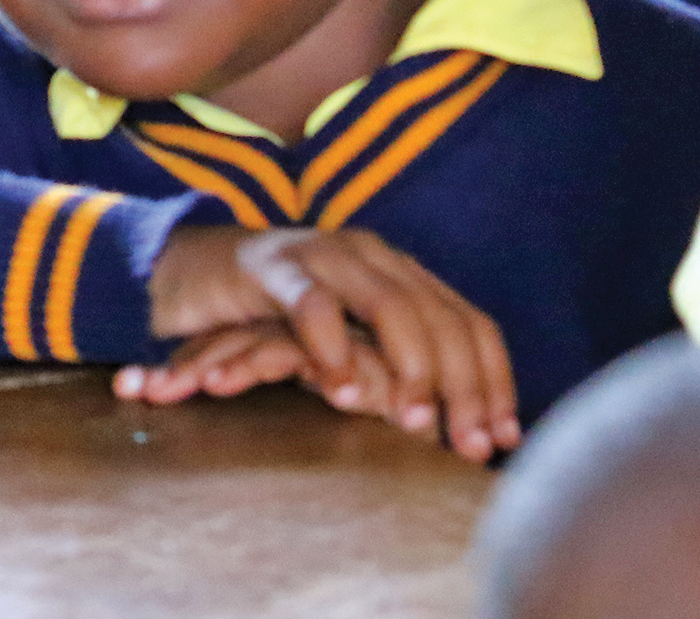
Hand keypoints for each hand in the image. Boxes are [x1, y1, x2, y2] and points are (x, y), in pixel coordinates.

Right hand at [131, 224, 518, 462]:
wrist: (195, 270)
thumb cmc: (281, 322)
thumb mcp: (352, 343)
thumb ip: (399, 371)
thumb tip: (465, 436)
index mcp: (401, 272)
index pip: (469, 321)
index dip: (494, 379)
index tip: (504, 438)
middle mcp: (372, 256)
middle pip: (439, 316)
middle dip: (463, 384)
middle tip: (468, 445)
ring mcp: (323, 255)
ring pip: (389, 304)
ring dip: (411, 365)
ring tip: (416, 421)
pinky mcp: (272, 267)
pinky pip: (311, 304)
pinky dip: (332, 348)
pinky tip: (340, 392)